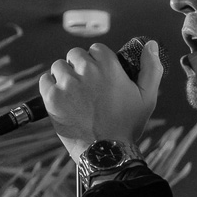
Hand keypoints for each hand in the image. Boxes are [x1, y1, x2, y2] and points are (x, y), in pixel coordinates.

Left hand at [39, 39, 161, 160]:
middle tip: (87, 88)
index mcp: (109, 66)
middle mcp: (87, 71)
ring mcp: (67, 84)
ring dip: (65, 76)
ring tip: (74, 94)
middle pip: (76, 55)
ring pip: (59, 66)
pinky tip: (61, 98)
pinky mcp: (52, 97)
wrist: (106, 153)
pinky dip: (50, 86)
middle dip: (80, 67)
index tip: (101, 77)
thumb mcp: (147, 97)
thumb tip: (150, 44)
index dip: (98, 62)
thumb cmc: (127, 125)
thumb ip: (151, 68)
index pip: (97, 49)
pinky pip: (45, 80)